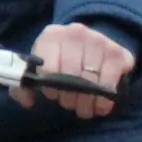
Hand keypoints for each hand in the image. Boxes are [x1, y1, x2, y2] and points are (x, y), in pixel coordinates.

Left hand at [22, 22, 136, 119]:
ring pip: (92, 80)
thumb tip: (28, 101)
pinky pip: (110, 81)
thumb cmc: (61, 61)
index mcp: (52, 35)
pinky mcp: (117, 52)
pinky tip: (100, 105)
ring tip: (84, 108)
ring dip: (87, 101)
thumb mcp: (40, 68)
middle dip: (69, 97)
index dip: (50, 87)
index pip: (48, 67)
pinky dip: (105, 99)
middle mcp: (76, 33)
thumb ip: (23, 85)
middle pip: (71, 75)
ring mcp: (99, 40)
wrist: (92, 45)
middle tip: (70, 105)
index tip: (53, 95)